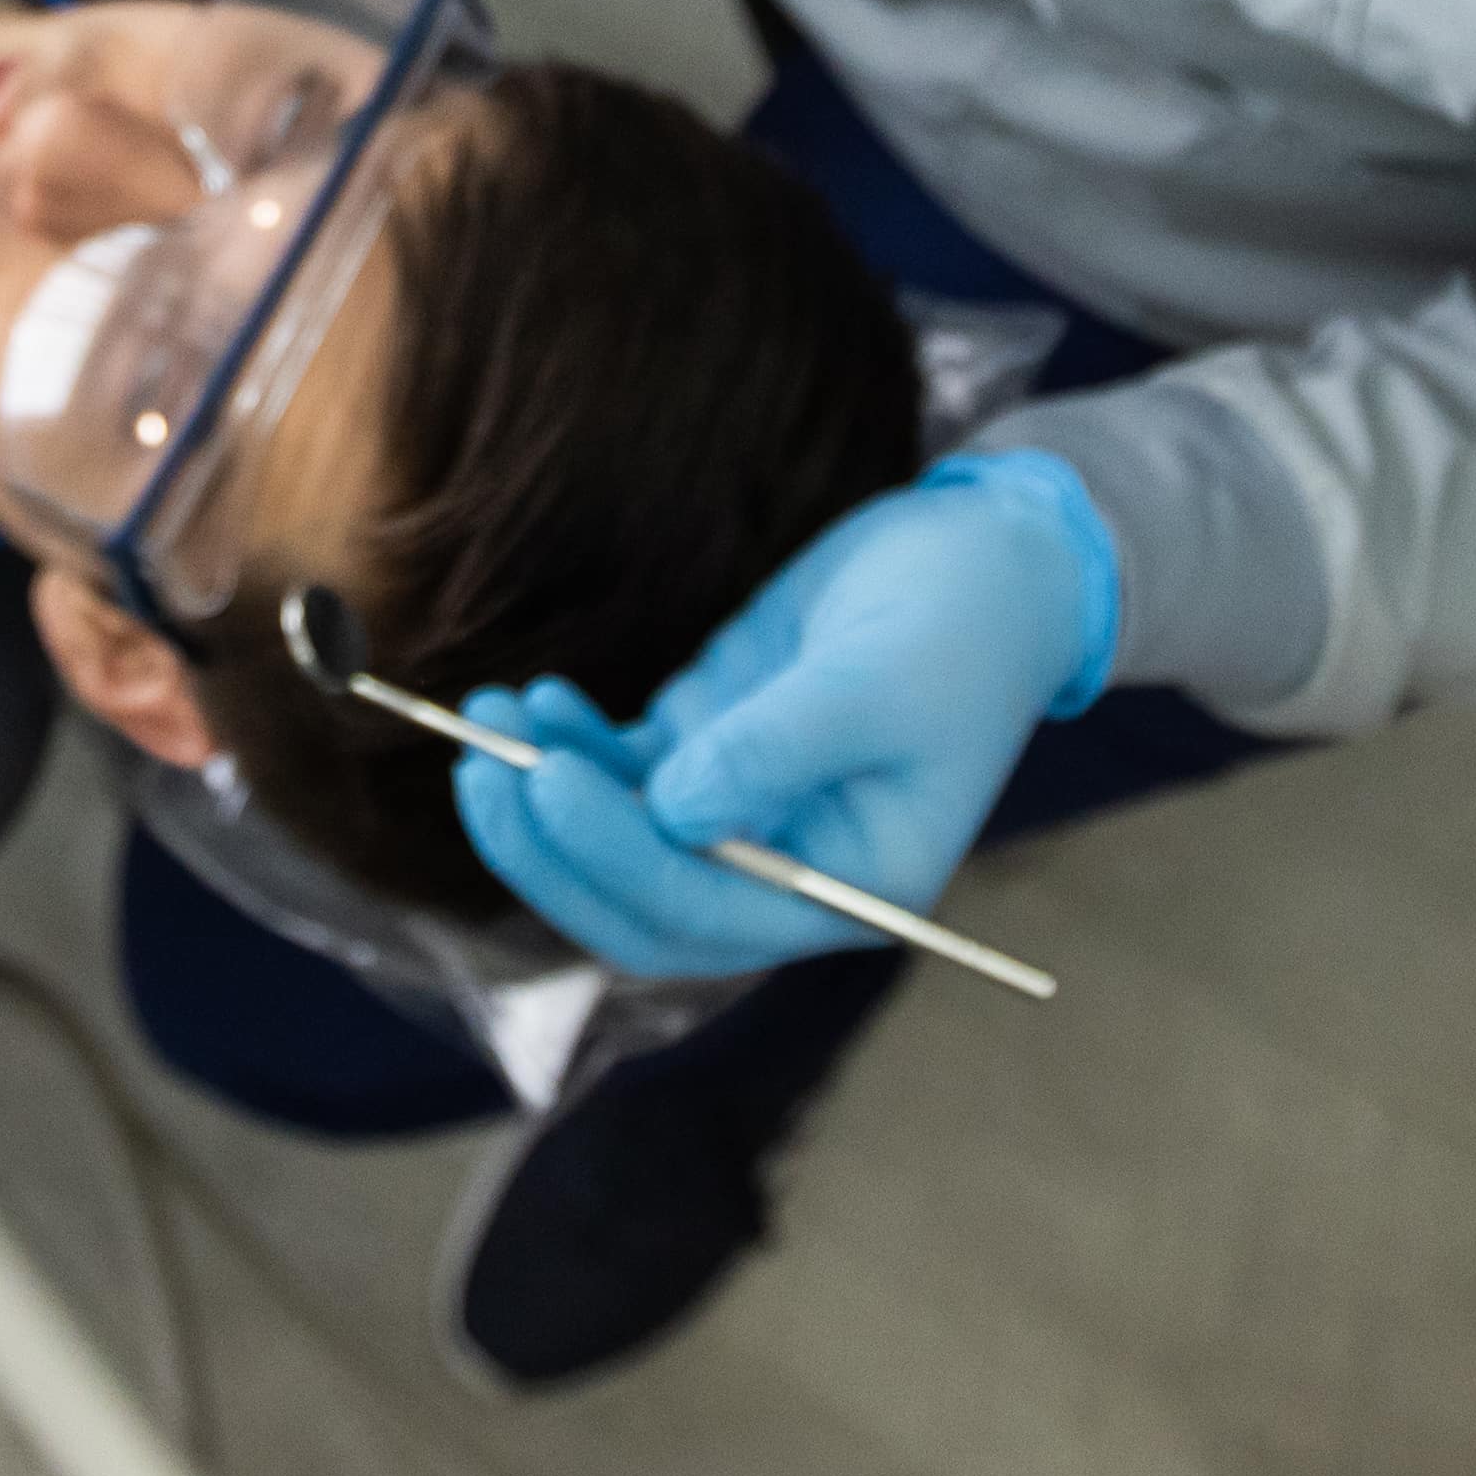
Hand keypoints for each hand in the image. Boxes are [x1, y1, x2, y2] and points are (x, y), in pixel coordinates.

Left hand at [446, 453, 1124, 977]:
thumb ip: (774, 749)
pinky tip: (535, 700)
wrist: (992, 563)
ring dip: (546, 794)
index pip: (705, 912)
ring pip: (619, 844)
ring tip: (492, 717)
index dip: (615, 858)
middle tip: (483, 775)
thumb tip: (667, 811)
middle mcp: (788, 874)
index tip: (548, 783)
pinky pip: (624, 779)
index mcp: (847, 888)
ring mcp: (743, 816)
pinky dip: (573, 748)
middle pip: (642, 902)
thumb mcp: (873, 681)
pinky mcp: (714, 754)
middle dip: (554, 849)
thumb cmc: (958, 623)